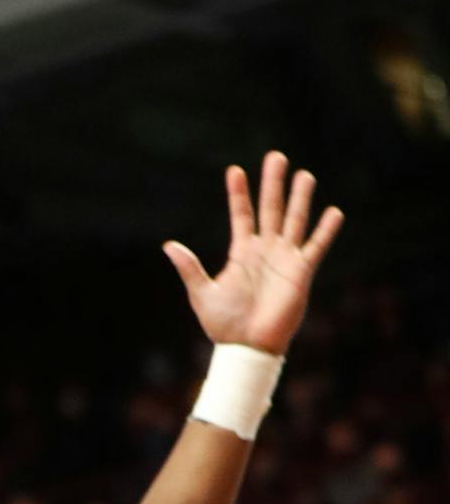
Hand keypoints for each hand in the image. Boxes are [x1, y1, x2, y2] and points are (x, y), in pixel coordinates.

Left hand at [164, 151, 344, 355]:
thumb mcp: (201, 292)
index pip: (241, 215)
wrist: (246, 346)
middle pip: (270, 209)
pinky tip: (334, 212)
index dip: (238, 193)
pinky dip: (325, 230)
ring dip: (299, 198)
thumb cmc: (223, 323)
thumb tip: (169, 245)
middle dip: (272, 184)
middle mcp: (265, 250)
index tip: (235, 169)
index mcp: (241, 252)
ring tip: (304, 174)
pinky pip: (315, 247)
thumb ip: (189, 268)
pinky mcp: (301, 273)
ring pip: (294, 221)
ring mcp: (285, 259)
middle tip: (275, 156)